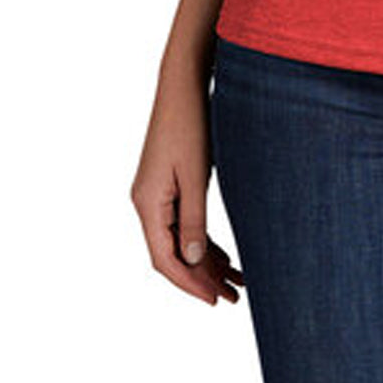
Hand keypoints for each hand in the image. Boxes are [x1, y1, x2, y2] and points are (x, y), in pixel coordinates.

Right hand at [130, 65, 244, 306]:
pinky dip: (203, 240)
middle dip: (201, 278)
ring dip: (205, 261)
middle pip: (172, 254)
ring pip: (180, 240)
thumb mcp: (196, 173)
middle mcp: (147, 202)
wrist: (183, 82)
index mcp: (147, 203)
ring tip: (235, 281)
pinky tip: (224, 255)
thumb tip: (195, 259)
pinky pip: (184, 222)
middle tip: (232, 297)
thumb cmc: (190, 122)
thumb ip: (194, 218)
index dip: (189, 283)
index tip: (214, 300)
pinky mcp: (169, 184)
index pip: (164, 259)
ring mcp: (157, 193)